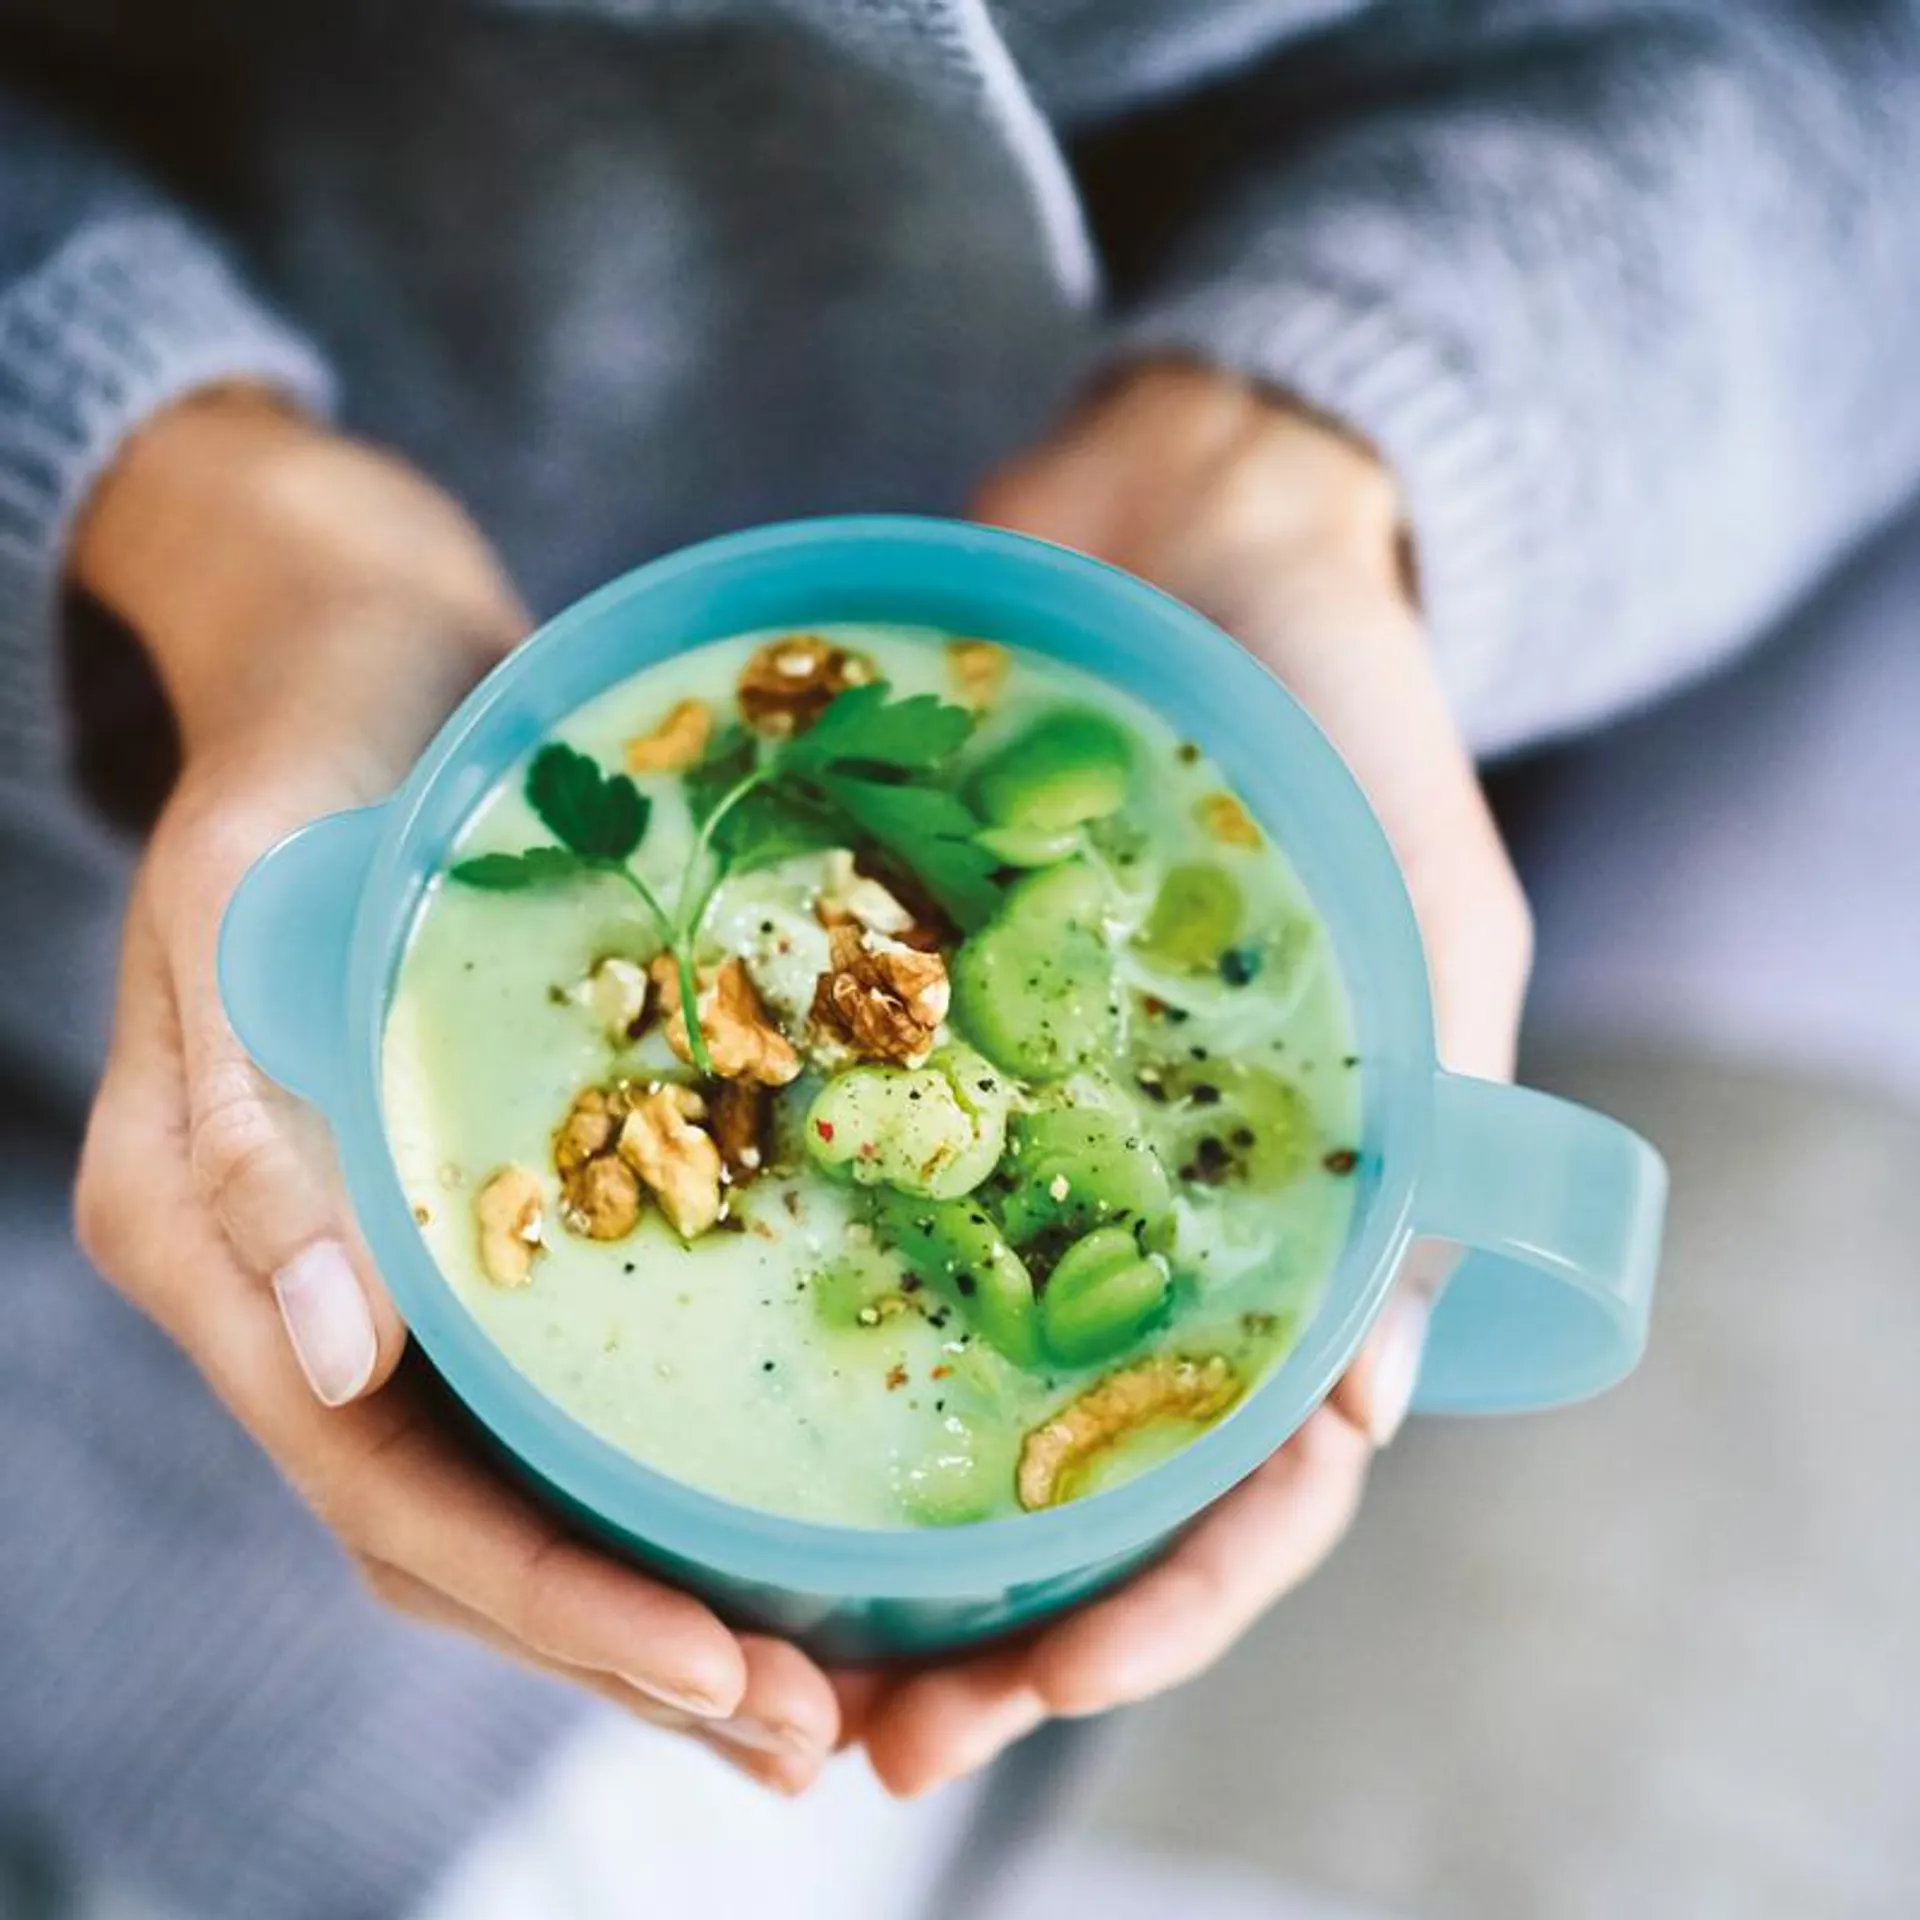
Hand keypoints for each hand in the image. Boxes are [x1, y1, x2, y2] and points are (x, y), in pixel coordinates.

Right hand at [70, 390, 838, 1792]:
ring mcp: (389, 1264)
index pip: (389, 1489)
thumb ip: (256, 1119)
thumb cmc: (315, 753)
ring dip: (659, 1599)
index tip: (730, 1683)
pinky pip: (559, 1385)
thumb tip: (318, 1350)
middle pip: (464, 1533)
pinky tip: (773, 1516)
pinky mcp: (476, 1216)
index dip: (557, 1609)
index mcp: (219, 1244)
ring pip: (516, 1488)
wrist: (364, 659)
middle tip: (818, 1740)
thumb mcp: (253, 897)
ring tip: (827, 1690)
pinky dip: (658, 1475)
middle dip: (633, 1651)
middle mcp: (302, 1290)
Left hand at [845, 361, 1532, 1794]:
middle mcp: (1137, 1197)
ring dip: (865, 1514)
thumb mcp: (1429, 921)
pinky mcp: (904, 1031)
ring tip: (749, 1629)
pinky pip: (839, 1179)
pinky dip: (779, 1284)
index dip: (1169, 1594)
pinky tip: (680, 1376)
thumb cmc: (1344, 714)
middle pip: (1078, 1466)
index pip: (1255, 1472)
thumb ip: (1416, 1134)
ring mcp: (1014, 1125)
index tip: (1050, 1668)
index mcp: (1290, 1212)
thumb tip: (1364, 1400)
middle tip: (870, 1728)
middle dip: (994, 1612)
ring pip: (944, 1363)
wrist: (1190, 523)